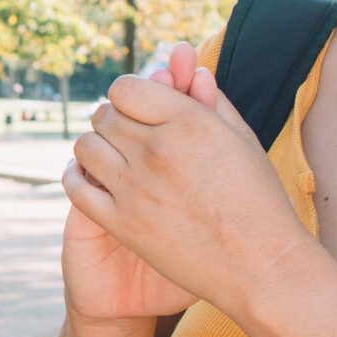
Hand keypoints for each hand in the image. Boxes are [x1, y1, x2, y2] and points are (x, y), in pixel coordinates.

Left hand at [64, 40, 306, 314]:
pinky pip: (76, 187)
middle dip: (113, 120)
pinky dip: (76, 176)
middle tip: (126, 134)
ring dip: (95, 145)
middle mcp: (157, 150)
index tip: (137, 108)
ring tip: (112, 155)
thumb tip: (192, 71)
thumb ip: (212, 101)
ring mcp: (135, 188)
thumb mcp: (242, 141)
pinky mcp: (122, 224)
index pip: (126, 88)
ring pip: (85, 146)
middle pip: (104, 115)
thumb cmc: (258, 200)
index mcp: (189, 122)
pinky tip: (87, 175)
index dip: (128, 94)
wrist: (260, 266)